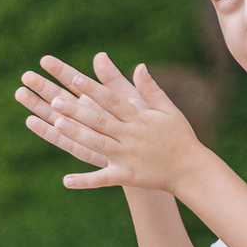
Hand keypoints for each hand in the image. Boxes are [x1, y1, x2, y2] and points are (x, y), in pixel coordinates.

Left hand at [17, 54, 203, 192]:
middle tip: (55, 100)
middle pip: (100, 120)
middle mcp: (131, 135)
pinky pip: (103, 179)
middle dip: (78, 110)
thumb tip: (139, 66)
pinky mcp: (127, 176)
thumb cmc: (179, 136)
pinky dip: (85, 181)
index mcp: (140, 117)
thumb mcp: (168, 110)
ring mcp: (127, 157)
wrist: (191, 170)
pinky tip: (66, 181)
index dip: (94, 89)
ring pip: (98, 144)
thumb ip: (151, 90)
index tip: (74, 78)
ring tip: (57, 124)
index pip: (112, 99)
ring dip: (78, 135)